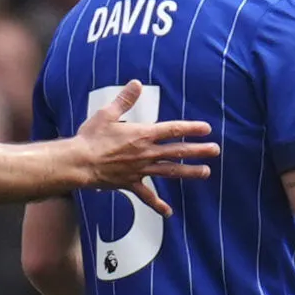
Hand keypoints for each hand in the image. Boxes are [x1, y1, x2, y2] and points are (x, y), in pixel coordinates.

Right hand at [75, 80, 218, 215]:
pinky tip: (168, 212)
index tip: (206, 129)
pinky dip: (157, 204)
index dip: (191, 128)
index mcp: (142, 134)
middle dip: (198, 150)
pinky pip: (146, 196)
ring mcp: (140, 170)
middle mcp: (146, 153)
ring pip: (170, 172)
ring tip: (205, 173)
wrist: (79, 163)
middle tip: (215, 150)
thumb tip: (136, 83)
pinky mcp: (130, 184)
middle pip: (177, 151)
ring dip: (189, 172)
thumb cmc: (91, 138)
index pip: (173, 130)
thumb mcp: (107, 114)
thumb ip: (124, 99)